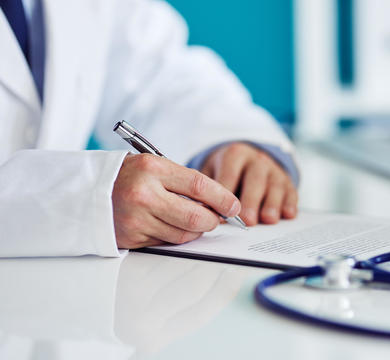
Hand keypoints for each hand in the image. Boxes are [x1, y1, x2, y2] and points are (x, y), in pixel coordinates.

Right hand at [113, 154, 240, 248]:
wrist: (86, 191)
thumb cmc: (127, 176)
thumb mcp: (155, 166)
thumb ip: (185, 182)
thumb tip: (220, 202)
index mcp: (153, 169)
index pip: (200, 186)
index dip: (223, 198)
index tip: (234, 206)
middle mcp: (144, 195)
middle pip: (196, 217)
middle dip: (213, 220)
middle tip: (217, 218)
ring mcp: (137, 219)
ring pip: (184, 235)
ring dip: (196, 231)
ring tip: (194, 220)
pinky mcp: (132, 238)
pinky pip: (166, 242)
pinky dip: (176, 236)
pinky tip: (171, 225)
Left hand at [199, 142, 297, 225]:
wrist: (250, 159)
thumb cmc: (227, 172)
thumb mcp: (213, 171)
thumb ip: (208, 189)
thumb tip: (201, 212)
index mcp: (235, 154)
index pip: (230, 174)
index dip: (225, 195)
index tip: (219, 214)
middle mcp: (257, 160)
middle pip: (255, 180)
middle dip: (251, 201)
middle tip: (247, 220)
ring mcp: (274, 171)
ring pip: (275, 186)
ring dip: (272, 204)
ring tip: (268, 219)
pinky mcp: (287, 182)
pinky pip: (291, 192)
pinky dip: (290, 204)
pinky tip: (287, 214)